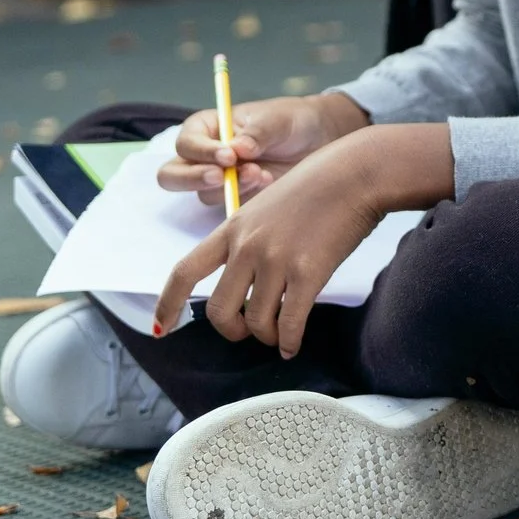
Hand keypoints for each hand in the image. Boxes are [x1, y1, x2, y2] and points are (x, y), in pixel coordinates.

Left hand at [152, 124, 446, 356]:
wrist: (357, 173)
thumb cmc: (321, 184)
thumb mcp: (269, 203)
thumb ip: (252, 236)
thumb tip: (250, 277)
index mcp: (233, 228)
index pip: (186, 271)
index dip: (168, 304)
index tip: (161, 327)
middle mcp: (247, 246)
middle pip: (218, 310)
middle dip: (231, 331)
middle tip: (248, 333)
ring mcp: (275, 261)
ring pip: (255, 322)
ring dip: (267, 337)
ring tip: (279, 336)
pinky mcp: (307, 273)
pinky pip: (289, 324)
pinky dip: (289, 342)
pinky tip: (294, 345)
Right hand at [159, 92, 368, 200]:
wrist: (319, 142)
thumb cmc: (292, 121)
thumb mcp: (277, 120)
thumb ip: (257, 133)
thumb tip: (237, 149)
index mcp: (206, 128)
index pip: (185, 143)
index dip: (201, 152)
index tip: (228, 156)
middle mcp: (204, 157)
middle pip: (172, 176)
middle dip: (194, 179)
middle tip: (223, 177)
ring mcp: (218, 182)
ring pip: (205, 194)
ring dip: (231, 187)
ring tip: (262, 174)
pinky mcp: (237, 201)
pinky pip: (229, 209)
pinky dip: (245, 200)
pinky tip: (268, 184)